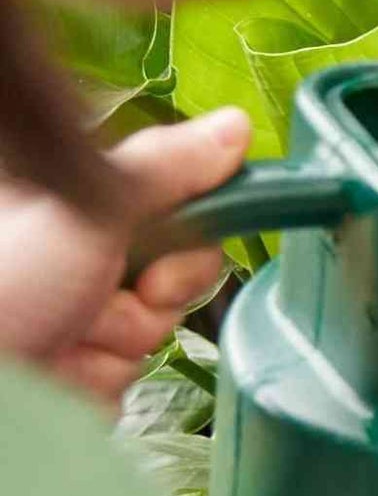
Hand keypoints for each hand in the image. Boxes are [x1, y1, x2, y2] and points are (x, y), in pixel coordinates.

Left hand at [0, 108, 250, 404]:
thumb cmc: (5, 285)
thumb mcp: (93, 208)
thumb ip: (168, 166)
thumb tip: (237, 126)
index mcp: (65, 197)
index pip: (162, 189)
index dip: (190, 213)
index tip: (196, 224)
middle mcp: (72, 247)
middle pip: (174, 254)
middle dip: (164, 280)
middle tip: (139, 286)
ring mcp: (77, 306)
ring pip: (158, 314)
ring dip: (129, 329)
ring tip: (78, 332)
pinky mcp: (82, 362)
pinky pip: (131, 362)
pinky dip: (107, 369)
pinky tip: (69, 367)